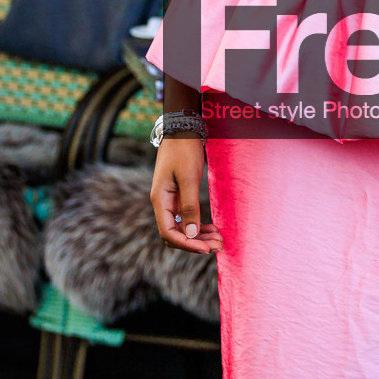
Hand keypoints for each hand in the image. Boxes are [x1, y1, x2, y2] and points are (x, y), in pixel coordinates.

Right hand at [151, 137, 220, 252]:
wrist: (182, 129)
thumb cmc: (184, 150)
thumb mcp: (189, 178)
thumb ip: (190, 206)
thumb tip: (191, 234)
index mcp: (159, 200)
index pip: (169, 233)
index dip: (187, 244)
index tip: (207, 249)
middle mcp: (161, 203)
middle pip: (175, 234)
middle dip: (195, 243)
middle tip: (218, 246)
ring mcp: (169, 200)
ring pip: (181, 228)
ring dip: (199, 236)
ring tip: (219, 240)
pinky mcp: (177, 196)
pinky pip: (186, 218)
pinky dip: (198, 226)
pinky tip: (212, 229)